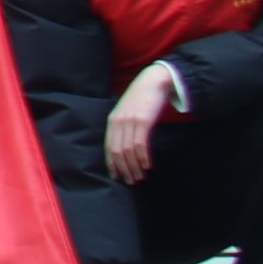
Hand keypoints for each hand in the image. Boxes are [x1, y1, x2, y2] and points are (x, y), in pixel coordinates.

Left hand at [105, 63, 176, 183]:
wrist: (154, 81)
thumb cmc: (142, 99)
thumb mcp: (128, 113)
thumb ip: (125, 127)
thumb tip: (126, 147)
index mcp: (112, 121)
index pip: (108, 147)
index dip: (112, 163)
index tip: (117, 176)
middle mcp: (118, 122)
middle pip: (117, 151)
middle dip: (123, 169)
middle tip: (131, 181)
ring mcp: (130, 121)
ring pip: (128, 150)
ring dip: (134, 167)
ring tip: (140, 177)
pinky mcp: (143, 121)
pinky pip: (140, 144)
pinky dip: (143, 157)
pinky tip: (148, 166)